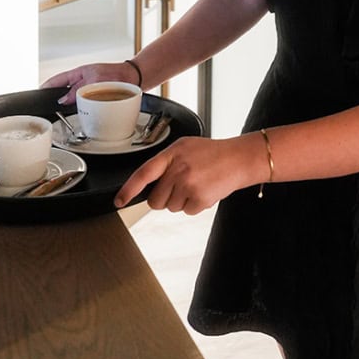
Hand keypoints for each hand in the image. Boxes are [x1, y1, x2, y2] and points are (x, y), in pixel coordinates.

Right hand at [41, 62, 135, 105]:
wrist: (134, 77)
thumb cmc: (117, 74)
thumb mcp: (94, 80)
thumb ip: (78, 90)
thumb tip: (63, 99)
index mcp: (78, 73)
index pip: (56, 80)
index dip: (46, 87)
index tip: (37, 94)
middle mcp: (81, 81)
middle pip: (63, 91)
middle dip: (57, 100)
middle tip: (51, 108)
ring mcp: (88, 89)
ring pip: (74, 100)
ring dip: (71, 106)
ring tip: (65, 112)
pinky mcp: (96, 97)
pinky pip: (84, 104)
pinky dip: (81, 110)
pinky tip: (81, 115)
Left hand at [114, 134, 264, 213]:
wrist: (239, 159)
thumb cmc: (212, 153)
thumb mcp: (185, 147)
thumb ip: (166, 162)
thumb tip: (149, 183)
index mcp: (172, 154)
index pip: (143, 174)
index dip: (128, 189)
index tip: (119, 201)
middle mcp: (178, 170)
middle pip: (156, 200)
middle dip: (165, 197)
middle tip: (181, 185)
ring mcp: (189, 185)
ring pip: (171, 207)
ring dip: (182, 201)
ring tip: (197, 184)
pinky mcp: (200, 199)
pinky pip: (187, 212)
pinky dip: (195, 205)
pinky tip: (204, 191)